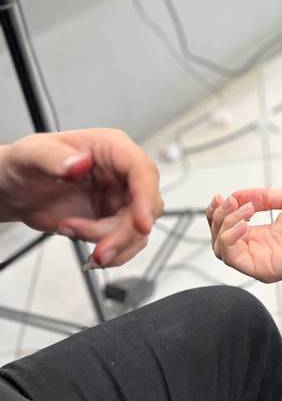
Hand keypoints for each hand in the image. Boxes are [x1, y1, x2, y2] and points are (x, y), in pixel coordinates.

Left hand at [0, 129, 162, 266]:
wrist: (16, 189)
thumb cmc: (27, 163)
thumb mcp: (32, 154)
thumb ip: (54, 157)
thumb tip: (79, 163)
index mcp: (112, 149)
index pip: (142, 171)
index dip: (146, 197)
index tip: (141, 225)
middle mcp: (123, 174)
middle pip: (146, 206)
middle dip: (125, 233)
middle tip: (99, 251)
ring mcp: (120, 199)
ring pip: (138, 230)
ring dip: (112, 244)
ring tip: (71, 232)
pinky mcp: (113, 221)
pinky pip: (126, 243)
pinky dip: (109, 252)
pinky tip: (78, 240)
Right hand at [207, 187, 281, 283]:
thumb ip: (261, 197)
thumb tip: (237, 195)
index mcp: (265, 236)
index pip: (228, 231)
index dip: (219, 214)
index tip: (220, 197)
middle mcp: (261, 251)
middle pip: (220, 241)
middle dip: (217, 218)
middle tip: (226, 201)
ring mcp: (263, 261)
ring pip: (222, 250)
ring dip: (223, 226)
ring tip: (241, 210)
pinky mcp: (267, 269)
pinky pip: (234, 259)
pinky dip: (230, 238)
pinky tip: (243, 223)